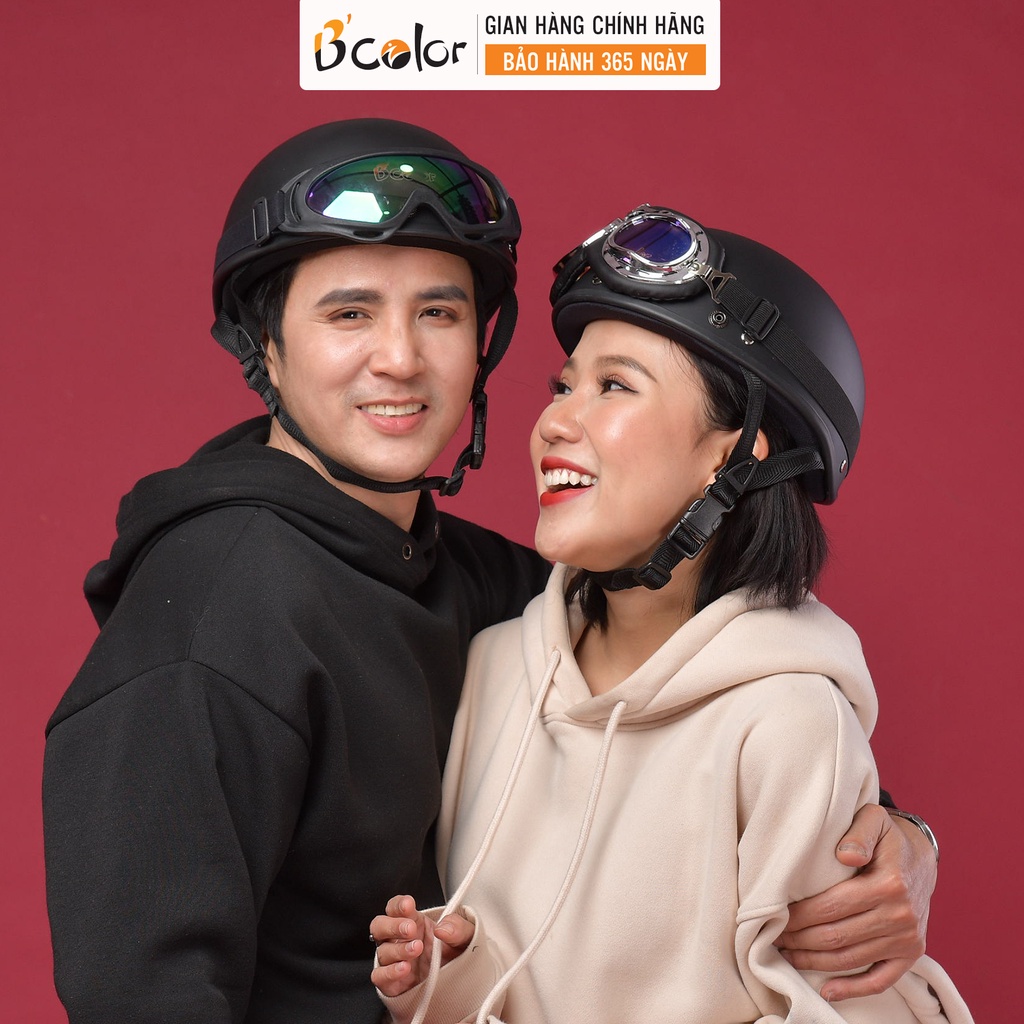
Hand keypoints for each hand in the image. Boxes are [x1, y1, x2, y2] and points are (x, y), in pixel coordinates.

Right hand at [370, 895, 474, 997]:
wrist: (457, 984)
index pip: (395, 907)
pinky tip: (404, 968)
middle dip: (393, 925)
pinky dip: (389, 972)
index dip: (398, 904)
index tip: (408, 905)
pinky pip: (380, 977)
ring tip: (416, 949)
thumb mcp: (465, 936)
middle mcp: (399, 940)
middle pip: (380, 926)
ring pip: (382, 951)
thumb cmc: (454, 956)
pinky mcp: (392, 983)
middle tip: (410, 928)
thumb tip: (444, 928)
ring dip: (398, 949)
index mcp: (413, 922)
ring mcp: (394, 961)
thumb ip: (458, 927)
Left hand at [775, 803, 936, 1001]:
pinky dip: (853, 989)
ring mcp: (908, 939)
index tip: (774, 915)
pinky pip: (881, 980)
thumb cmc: (886, 837)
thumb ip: (858, 832)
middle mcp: (901, 916)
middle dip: (799, 939)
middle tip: (773, 936)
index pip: (832, 906)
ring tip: (787, 954)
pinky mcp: (911, 954)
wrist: (921, 858)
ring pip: (851, 958)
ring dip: (814, 961)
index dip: (800, 915)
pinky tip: (826, 990)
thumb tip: (845, 855)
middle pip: (837, 936)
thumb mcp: (873, 819)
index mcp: (889, 883)